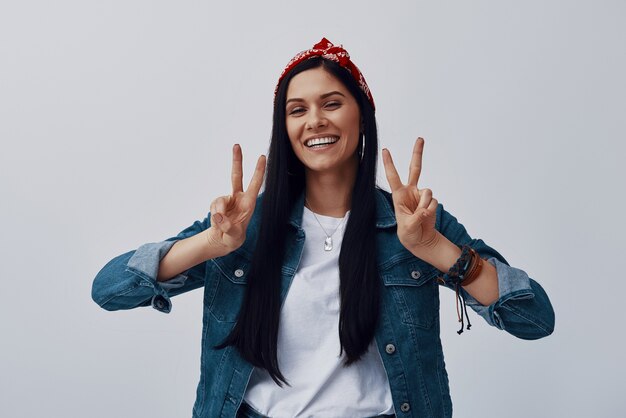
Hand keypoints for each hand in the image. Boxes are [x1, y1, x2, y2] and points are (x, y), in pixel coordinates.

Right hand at [207, 144, 265, 253]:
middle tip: (237, 145)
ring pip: (219, 200)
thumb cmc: (234, 237)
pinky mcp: (217, 203)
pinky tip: (218, 221)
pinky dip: (214, 215)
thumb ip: (227, 227)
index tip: (262, 157)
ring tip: (222, 224)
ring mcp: (227, 200)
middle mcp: (238, 198)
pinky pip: (213, 206)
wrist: (223, 240)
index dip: (258, 171)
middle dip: (236, 160)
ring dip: (218, 212)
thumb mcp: (234, 237)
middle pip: (236, 176)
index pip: (255, 184)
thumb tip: (218, 216)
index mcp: (249, 203)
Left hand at [382, 137, 438, 254]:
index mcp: (399, 195)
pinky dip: (431, 211)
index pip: (393, 176)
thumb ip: (417, 217)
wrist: (420, 239)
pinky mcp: (431, 201)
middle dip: (417, 153)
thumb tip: (427, 209)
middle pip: (415, 168)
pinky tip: (426, 217)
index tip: (385, 150)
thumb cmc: (408, 233)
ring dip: (425, 205)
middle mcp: (410, 191)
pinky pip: (434, 202)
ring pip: (428, 192)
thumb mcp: (407, 227)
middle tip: (420, 138)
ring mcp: (421, 195)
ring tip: (420, 216)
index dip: (389, 163)